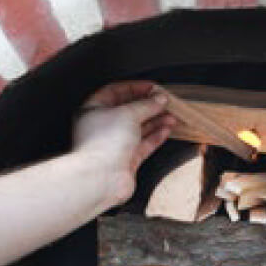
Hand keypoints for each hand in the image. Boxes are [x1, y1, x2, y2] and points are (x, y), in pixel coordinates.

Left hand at [73, 81, 175, 207]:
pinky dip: (156, 136)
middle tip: (165, 101)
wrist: (101, 178)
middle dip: (149, 105)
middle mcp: (103, 127)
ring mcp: (115, 144)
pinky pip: (144, 144)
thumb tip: (158, 98)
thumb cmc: (103, 145)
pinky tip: (167, 129)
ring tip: (172, 115)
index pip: (115, 92)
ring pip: (139, 127)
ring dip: (156, 120)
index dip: (135, 87)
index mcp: (93, 111)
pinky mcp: (126, 159)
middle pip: (129, 110)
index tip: (152, 87)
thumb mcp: (128, 114)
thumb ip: (146, 104)